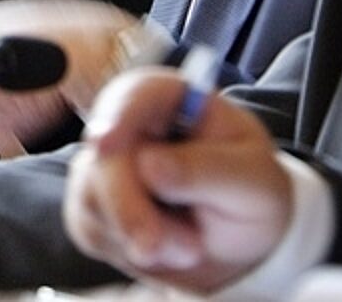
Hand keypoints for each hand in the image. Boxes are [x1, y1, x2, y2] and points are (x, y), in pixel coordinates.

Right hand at [64, 67, 292, 293]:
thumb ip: (208, 171)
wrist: (237, 241)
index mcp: (175, 100)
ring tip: (189, 246)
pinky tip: (162, 249)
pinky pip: (88, 225)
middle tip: (154, 247)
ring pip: (92, 195)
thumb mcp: (252, 183)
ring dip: (140, 235)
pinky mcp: (92, 200)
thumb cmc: (250, 194)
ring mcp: (106, 161)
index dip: (119, 115)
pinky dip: (124, 249)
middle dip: (128, 206)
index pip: (140, 93)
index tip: (104, 146)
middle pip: (106, 154)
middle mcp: (132, 123)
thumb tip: (149, 165)